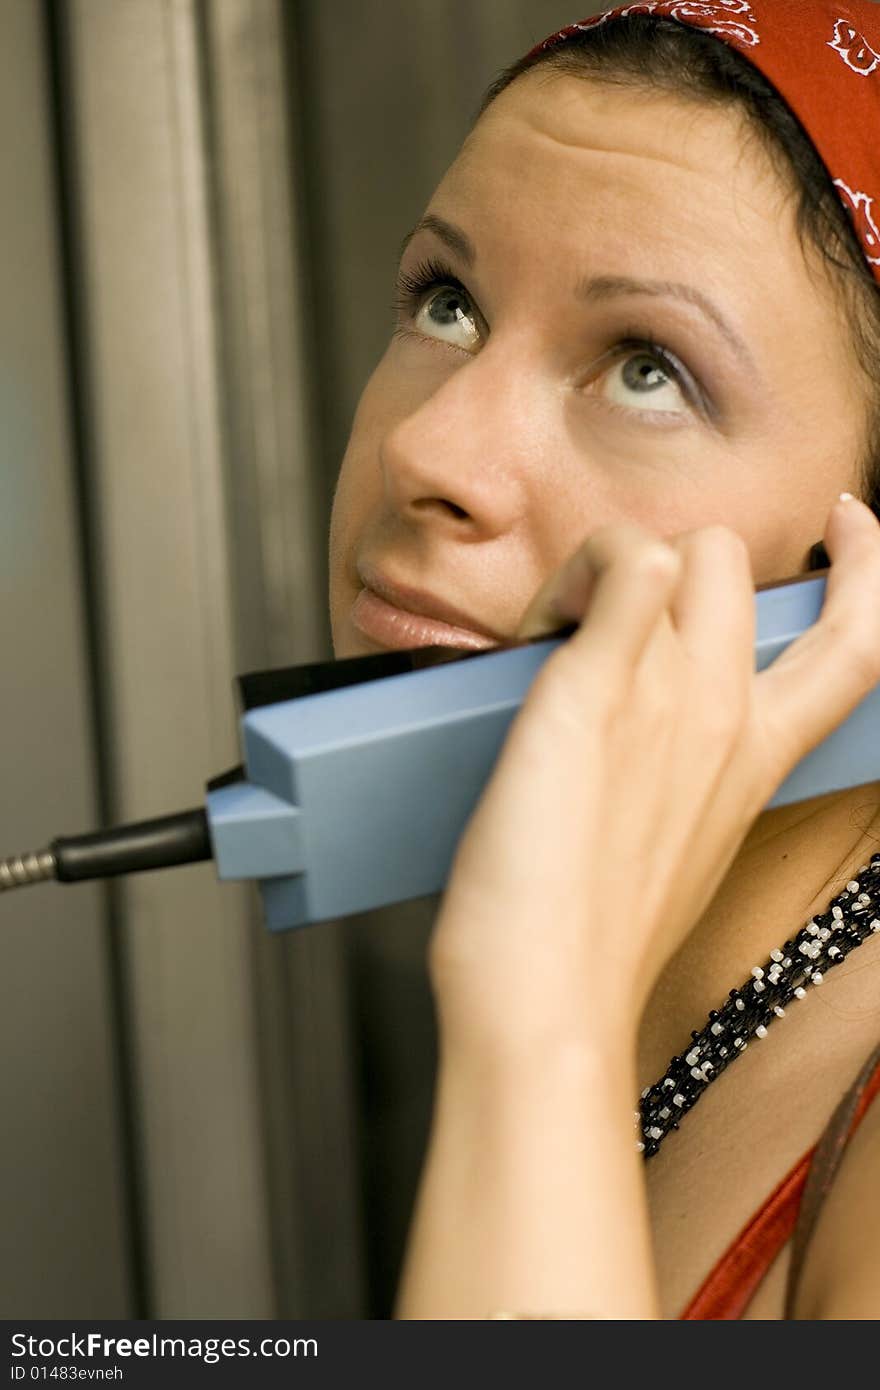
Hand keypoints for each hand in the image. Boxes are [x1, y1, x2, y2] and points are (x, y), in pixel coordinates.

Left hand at [429, 497, 879, 1057]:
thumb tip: (647, 729)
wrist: (548, 997)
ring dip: (611, 564)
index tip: (849, 519)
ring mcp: (672, 693)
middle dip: (671, 560)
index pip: (858, 644)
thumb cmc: (592, 941)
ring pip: (681, 546)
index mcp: (760, 758)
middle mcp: (731, 713)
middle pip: (737, 559)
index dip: (869, 568)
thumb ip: (689, 775)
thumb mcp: (681, 849)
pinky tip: (543, 626)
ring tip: (555, 635)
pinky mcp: (597, 688)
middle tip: (600, 620)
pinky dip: (581, 568)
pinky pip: (623, 560)